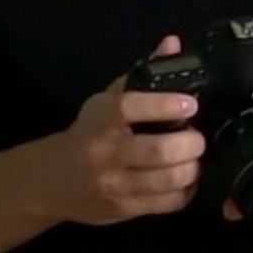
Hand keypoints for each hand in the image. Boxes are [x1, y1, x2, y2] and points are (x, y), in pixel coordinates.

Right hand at [27, 36, 204, 225]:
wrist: (54, 179)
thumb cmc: (88, 132)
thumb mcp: (107, 100)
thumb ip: (142, 73)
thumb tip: (173, 43)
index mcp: (100, 118)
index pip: (131, 107)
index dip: (165, 104)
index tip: (190, 103)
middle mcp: (105, 152)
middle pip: (158, 151)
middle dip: (191, 143)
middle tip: (199, 137)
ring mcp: (115, 185)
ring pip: (167, 180)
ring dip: (193, 167)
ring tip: (196, 156)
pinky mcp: (124, 209)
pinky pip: (168, 203)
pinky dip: (187, 190)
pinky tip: (186, 178)